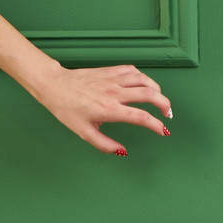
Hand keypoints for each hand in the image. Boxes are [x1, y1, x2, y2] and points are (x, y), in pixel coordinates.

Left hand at [31, 63, 171, 154]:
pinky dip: (143, 77)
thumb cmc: (66, 109)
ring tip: (159, 99)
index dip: (157, 125)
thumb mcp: (84, 133)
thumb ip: (105, 144)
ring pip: (144, 80)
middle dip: (165, 105)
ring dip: (157, 90)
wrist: (54, 85)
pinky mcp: (109, 71)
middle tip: (168, 114)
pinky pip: (132, 71)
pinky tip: (144, 85)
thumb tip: (123, 151)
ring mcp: (113, 80)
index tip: (163, 131)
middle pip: (149, 94)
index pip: (141, 117)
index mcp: (109, 110)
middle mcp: (114, 93)